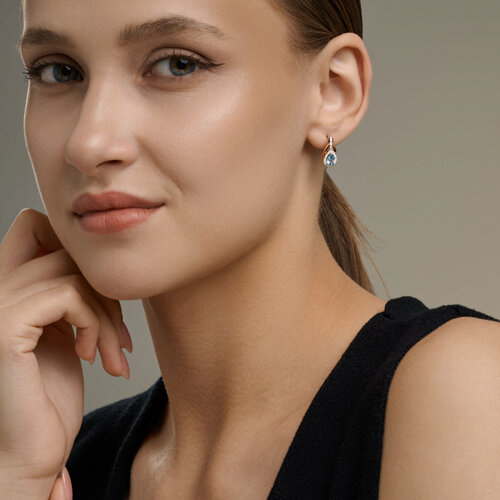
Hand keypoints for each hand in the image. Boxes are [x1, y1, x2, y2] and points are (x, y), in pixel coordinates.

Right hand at [0, 208, 131, 495]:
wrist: (27, 454)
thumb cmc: (48, 398)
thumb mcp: (64, 332)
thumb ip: (68, 294)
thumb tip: (102, 264)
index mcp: (5, 288)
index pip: (34, 225)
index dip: (76, 251)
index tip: (100, 299)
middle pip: (66, 249)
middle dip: (104, 289)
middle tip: (117, 332)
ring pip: (74, 273)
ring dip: (108, 315)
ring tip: (111, 352)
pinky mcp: (4, 328)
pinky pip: (69, 295)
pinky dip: (95, 322)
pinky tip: (91, 356)